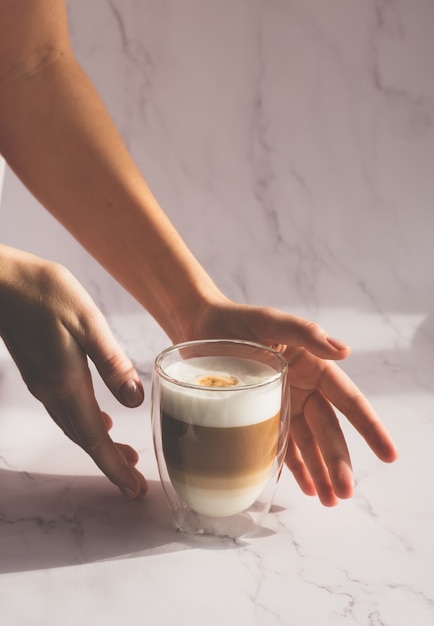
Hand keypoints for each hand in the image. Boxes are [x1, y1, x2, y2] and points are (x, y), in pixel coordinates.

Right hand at [0, 245, 146, 498]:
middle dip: (111, 463)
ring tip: (125, 457)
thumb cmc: (45, 293)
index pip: (95, 437)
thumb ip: (111, 364)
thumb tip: (135, 402)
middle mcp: (53, 392)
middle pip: (86, 439)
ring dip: (101, 446)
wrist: (0, 281)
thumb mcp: (87, 323)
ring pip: (76, 426)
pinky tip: (102, 420)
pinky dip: (87, 425)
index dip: (115, 466)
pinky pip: (67, 411)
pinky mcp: (40, 372)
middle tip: (134, 484)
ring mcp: (43, 384)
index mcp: (67, 384)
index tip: (134, 489)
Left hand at [185, 299, 397, 505]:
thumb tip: (344, 351)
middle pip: (327, 430)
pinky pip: (281, 445)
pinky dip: (293, 466)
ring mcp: (282, 406)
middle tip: (344, 493)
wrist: (200, 327)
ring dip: (320, 472)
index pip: (348, 401)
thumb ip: (304, 333)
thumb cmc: (237, 321)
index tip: (389, 454)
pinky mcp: (259, 416)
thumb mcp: (270, 321)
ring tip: (329, 501)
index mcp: (313, 367)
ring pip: (307, 444)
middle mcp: (302, 390)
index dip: (369, 428)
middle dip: (338, 462)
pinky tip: (305, 487)